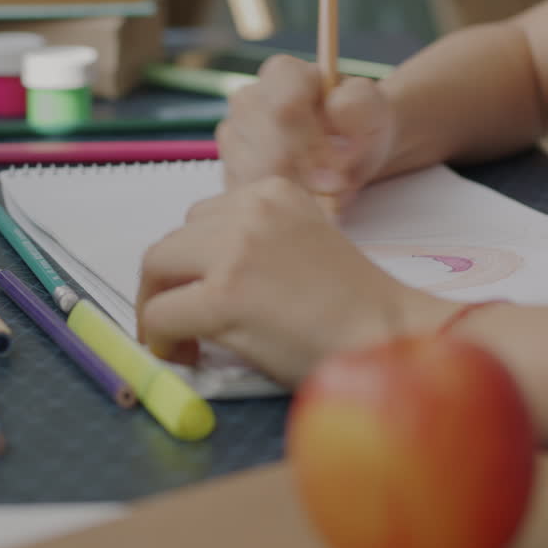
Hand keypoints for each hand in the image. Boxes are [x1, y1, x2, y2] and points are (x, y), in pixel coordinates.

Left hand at [136, 177, 458, 384]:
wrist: (392, 340)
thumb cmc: (357, 312)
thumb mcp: (305, 247)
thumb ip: (257, 245)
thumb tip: (197, 275)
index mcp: (276, 192)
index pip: (203, 217)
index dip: (193, 262)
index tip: (200, 294)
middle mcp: (253, 209)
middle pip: (173, 239)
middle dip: (168, 282)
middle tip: (179, 323)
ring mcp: (236, 250)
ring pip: (156, 269)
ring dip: (158, 306)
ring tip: (182, 340)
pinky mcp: (225, 295)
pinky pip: (161, 314)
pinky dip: (160, 338)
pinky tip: (185, 354)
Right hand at [217, 55, 397, 209]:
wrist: (350, 152)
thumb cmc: (360, 126)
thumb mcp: (373, 109)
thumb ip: (359, 102)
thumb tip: (334, 108)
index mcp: (282, 73)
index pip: (285, 109)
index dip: (314, 143)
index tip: (342, 161)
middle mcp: (248, 100)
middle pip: (266, 149)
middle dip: (307, 175)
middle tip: (337, 184)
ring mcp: (233, 137)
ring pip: (255, 178)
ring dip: (295, 192)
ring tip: (324, 190)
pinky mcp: (230, 172)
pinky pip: (249, 198)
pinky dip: (279, 204)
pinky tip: (302, 198)